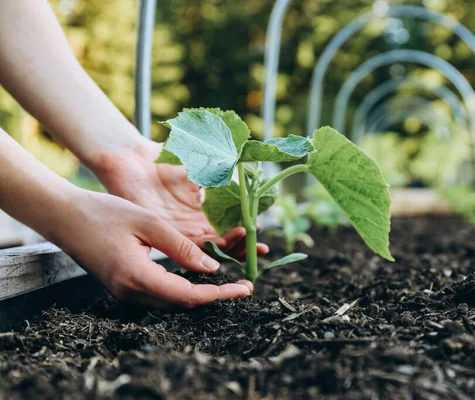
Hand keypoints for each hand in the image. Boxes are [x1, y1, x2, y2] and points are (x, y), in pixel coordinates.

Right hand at [49, 189, 252, 309]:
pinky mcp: (123, 286)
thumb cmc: (104, 213)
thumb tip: (212, 268)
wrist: (63, 216)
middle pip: (182, 304)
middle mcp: (131, 292)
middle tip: (244, 283)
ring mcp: (124, 292)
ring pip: (172, 301)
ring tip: (228, 280)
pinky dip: (183, 287)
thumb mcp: (149, 223)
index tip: (246, 288)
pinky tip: (198, 275)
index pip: (189, 296)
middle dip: (216, 296)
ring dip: (201, 293)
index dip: (221, 294)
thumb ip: (182, 247)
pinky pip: (160, 293)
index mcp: (138, 278)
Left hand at [94, 139, 268, 258]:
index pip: (229, 230)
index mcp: (202, 213)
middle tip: (260, 249)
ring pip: (209, 250)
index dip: (246, 234)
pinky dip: (206, 247)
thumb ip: (223, 176)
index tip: (261, 231)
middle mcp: (193, 226)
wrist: (133, 158)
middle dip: (243, 249)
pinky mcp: (164, 233)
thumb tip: (250, 182)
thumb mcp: (201, 166)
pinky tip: (222, 242)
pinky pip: (188, 247)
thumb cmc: (164, 159)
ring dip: (230, 248)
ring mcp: (179, 231)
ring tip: (245, 240)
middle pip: (223, 245)